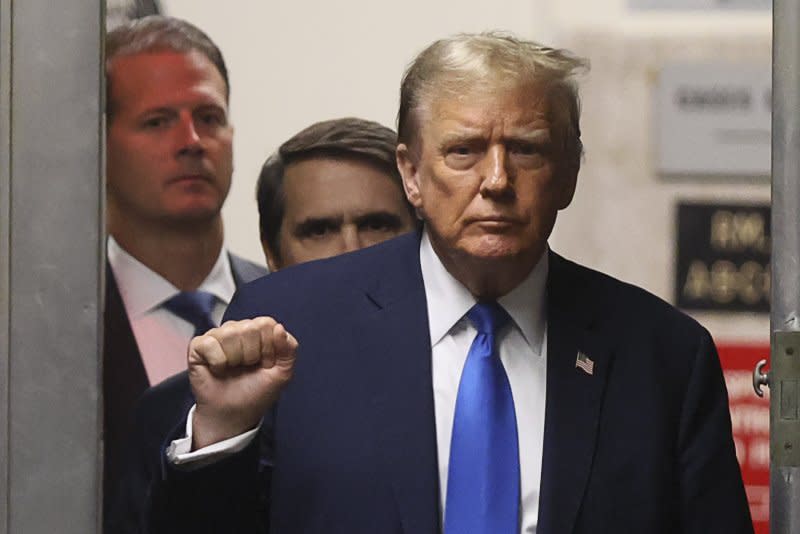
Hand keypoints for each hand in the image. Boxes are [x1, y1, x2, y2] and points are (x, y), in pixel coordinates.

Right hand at [187, 317, 297, 448]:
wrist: (233, 414)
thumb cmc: (256, 393)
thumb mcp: (282, 373)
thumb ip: (289, 349)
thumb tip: (279, 328)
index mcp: (258, 331)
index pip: (266, 323)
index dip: (268, 348)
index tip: (265, 364)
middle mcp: (237, 329)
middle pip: (249, 328)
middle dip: (252, 355)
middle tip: (247, 368)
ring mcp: (217, 336)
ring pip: (230, 334)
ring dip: (235, 359)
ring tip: (233, 369)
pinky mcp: (198, 346)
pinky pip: (210, 343)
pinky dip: (217, 362)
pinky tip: (218, 370)